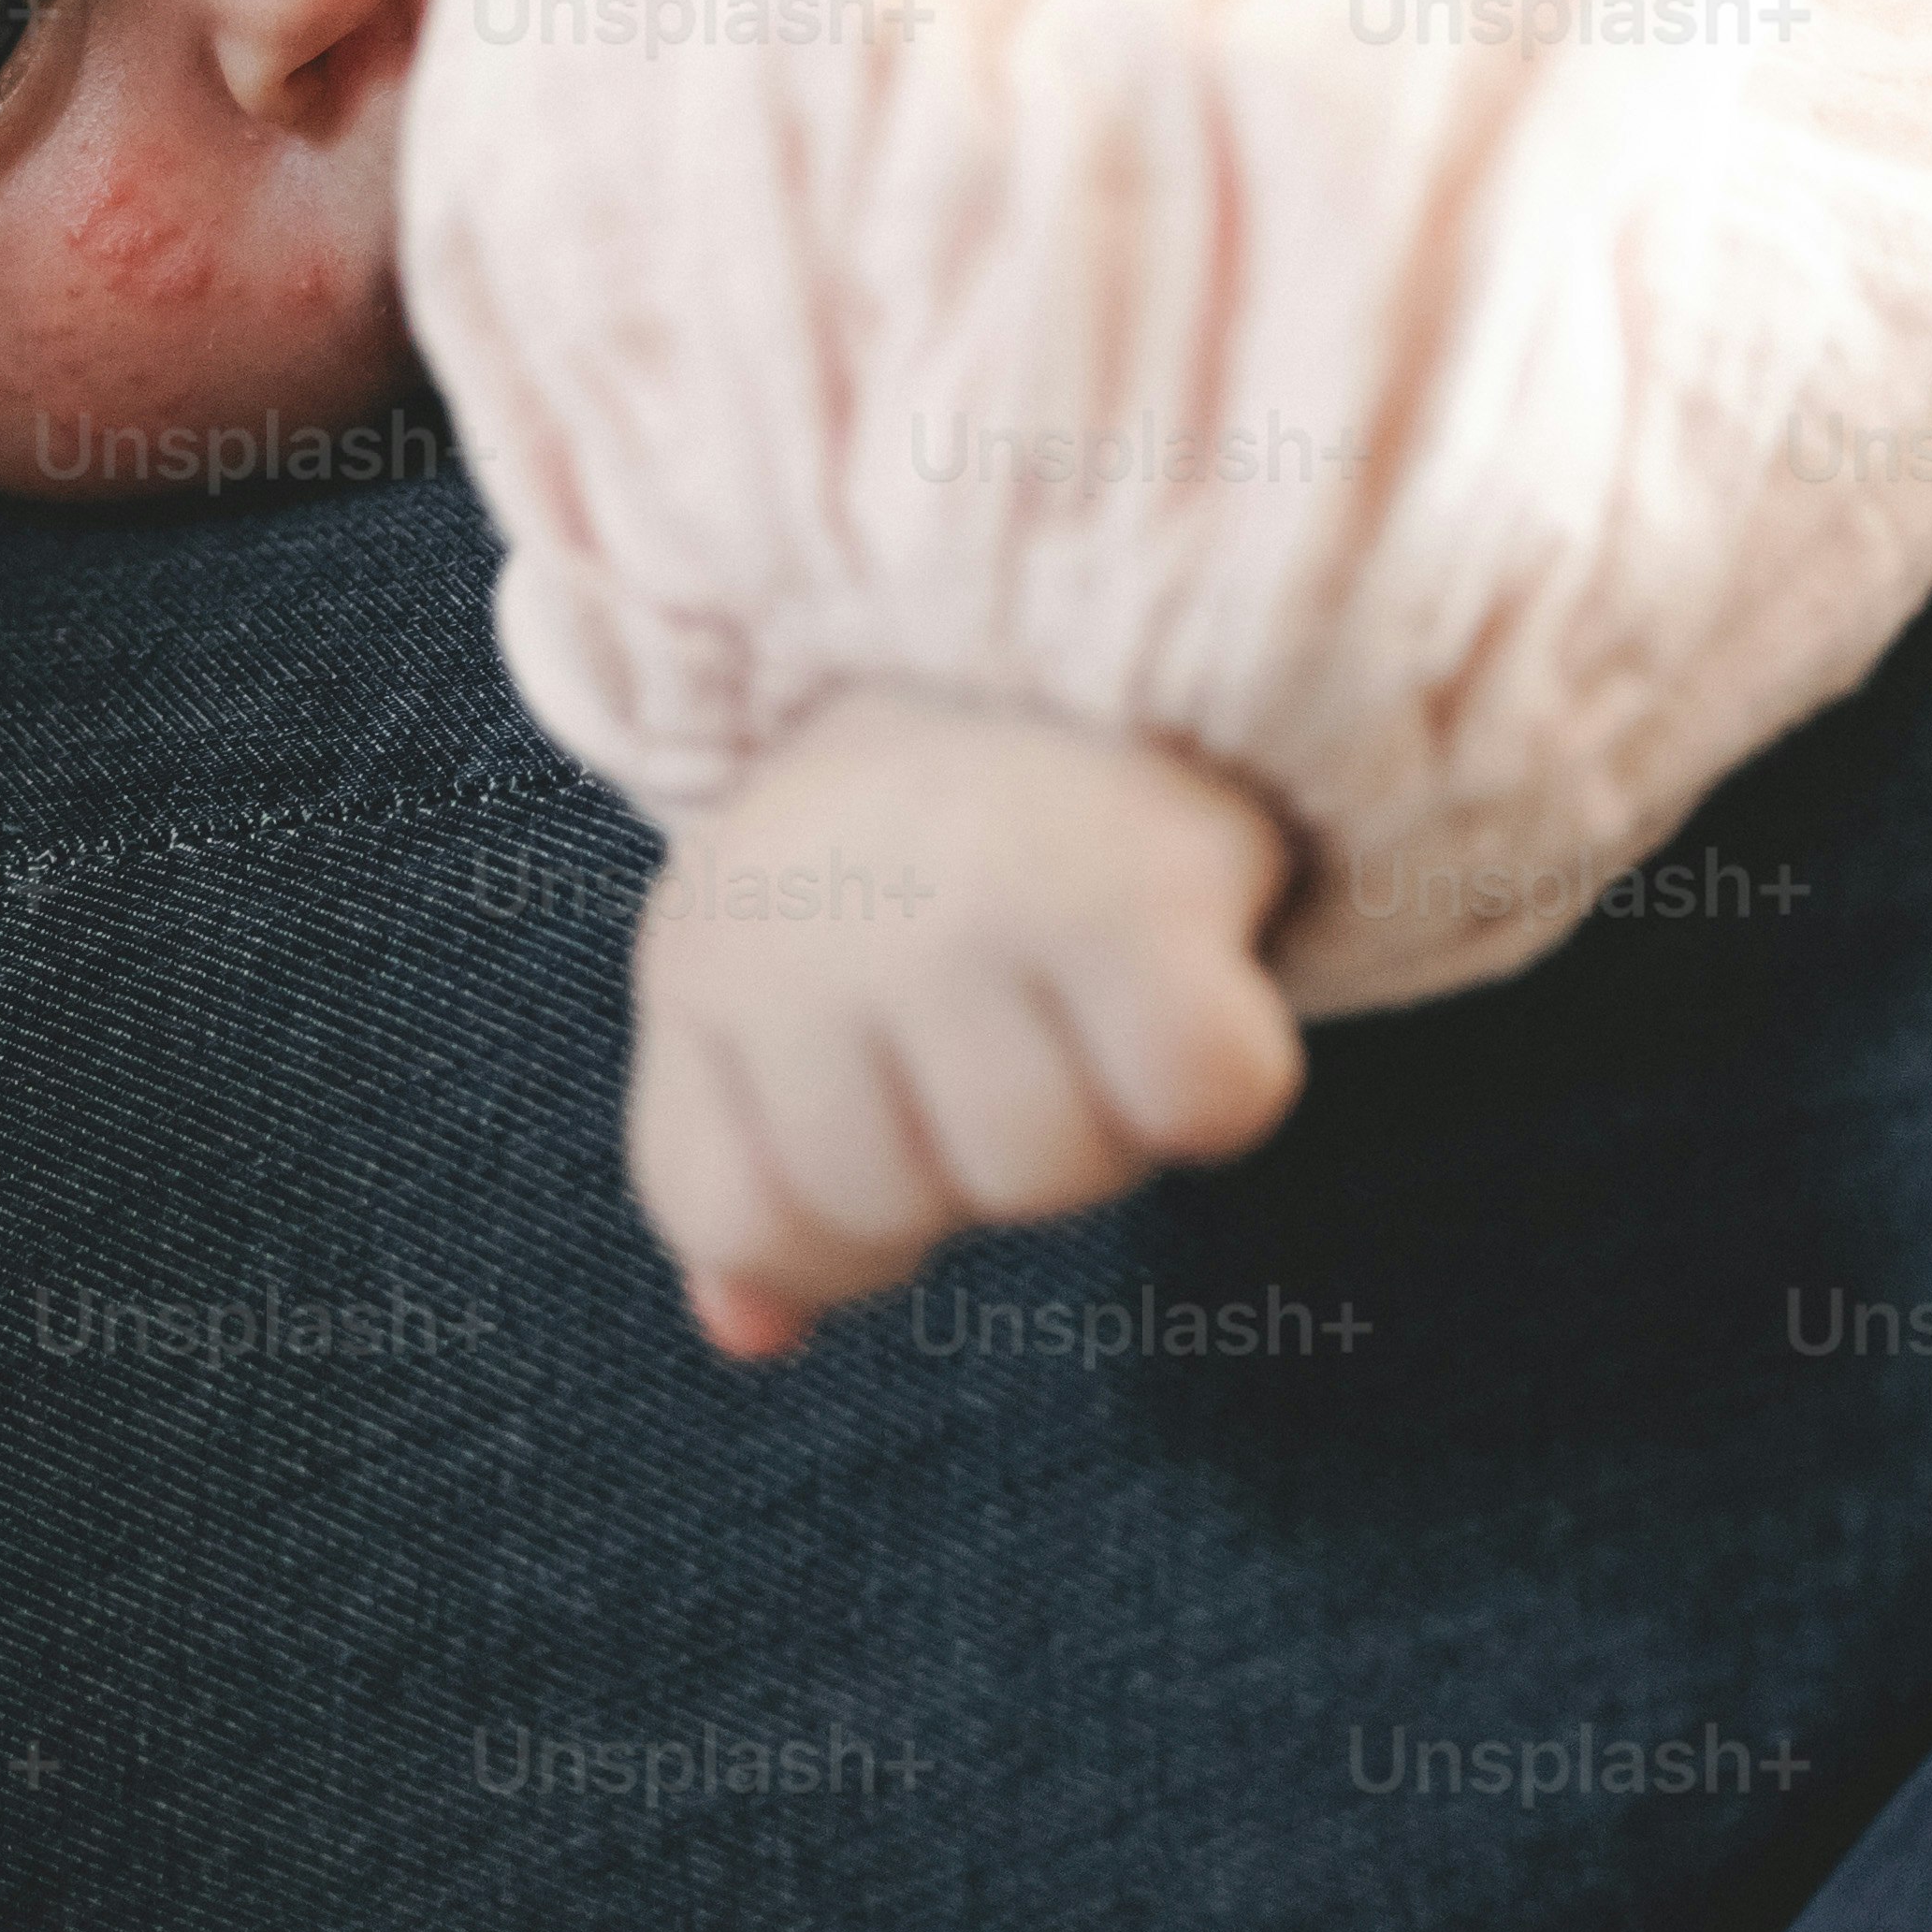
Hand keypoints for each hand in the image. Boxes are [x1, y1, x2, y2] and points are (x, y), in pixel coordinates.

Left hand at [627, 686, 1304, 1359]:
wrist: (1076, 595)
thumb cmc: (928, 829)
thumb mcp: (786, 968)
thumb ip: (748, 1157)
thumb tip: (747, 1336)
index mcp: (706, 952)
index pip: (738, 1219)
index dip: (837, 1217)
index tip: (898, 1095)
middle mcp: (812, 933)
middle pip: (901, 1216)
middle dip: (974, 1149)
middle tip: (1012, 996)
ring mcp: (967, 915)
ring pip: (1057, 1179)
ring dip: (1104, 1104)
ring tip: (1088, 960)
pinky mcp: (1133, 897)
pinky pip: (1202, 1107)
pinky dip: (1225, 1057)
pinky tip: (1187, 955)